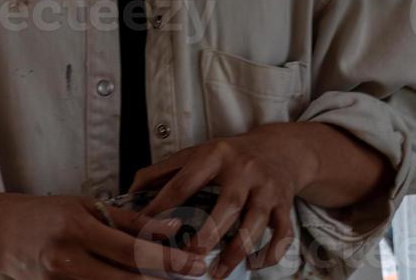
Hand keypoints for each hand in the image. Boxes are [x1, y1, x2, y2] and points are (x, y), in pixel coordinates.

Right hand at [0, 192, 208, 279]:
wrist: (3, 236)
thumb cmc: (46, 214)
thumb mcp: (85, 206)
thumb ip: (127, 219)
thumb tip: (169, 227)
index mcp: (78, 229)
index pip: (132, 251)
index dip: (168, 259)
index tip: (194, 262)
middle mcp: (70, 261)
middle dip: (166, 277)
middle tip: (192, 269)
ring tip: (169, 276)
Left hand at [127, 124, 316, 277]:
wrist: (279, 148)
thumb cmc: (228, 155)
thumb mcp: (196, 153)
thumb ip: (163, 171)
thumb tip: (130, 192)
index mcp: (214, 155)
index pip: (185, 182)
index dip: (164, 205)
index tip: (147, 229)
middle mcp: (243, 170)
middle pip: (228, 205)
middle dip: (209, 233)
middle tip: (189, 256)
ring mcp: (266, 189)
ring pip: (255, 223)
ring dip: (236, 252)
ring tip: (216, 273)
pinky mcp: (285, 205)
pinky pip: (282, 235)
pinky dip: (270, 254)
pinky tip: (252, 266)